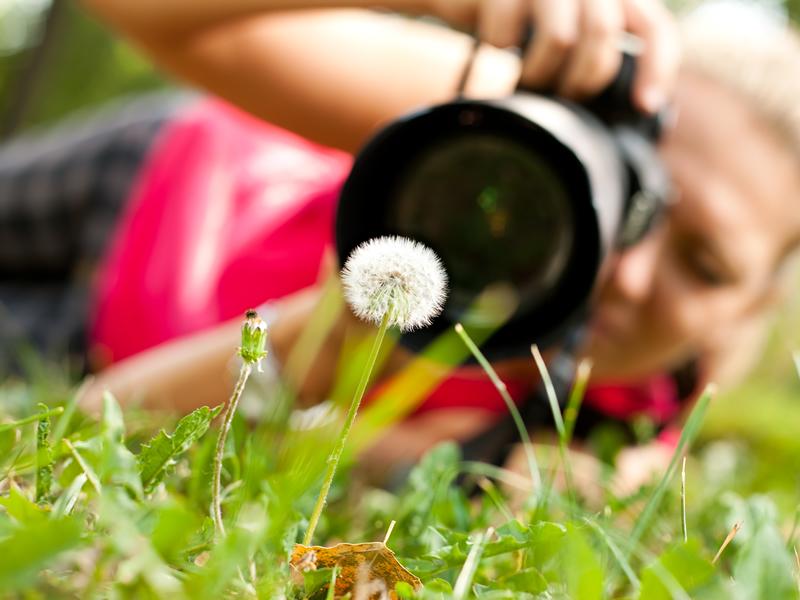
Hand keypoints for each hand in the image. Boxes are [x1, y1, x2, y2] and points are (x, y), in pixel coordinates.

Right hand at [429, 0, 679, 112]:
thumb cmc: (519, 17)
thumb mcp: (566, 28)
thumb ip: (595, 52)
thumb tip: (628, 110)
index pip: (654, 26)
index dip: (656, 67)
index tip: (645, 105)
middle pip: (602, 37)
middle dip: (582, 80)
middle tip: (562, 96)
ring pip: (560, 39)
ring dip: (539, 74)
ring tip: (526, 80)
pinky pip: (507, 36)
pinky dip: (498, 52)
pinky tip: (492, 48)